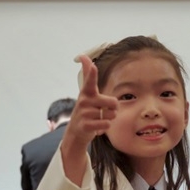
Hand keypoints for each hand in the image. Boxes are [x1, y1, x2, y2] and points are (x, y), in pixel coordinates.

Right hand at [60, 55, 116, 186]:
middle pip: (113, 103)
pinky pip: (106, 124)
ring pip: (111, 115)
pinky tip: (96, 128)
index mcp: (87, 92)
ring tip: (97, 120)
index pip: (90, 79)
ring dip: (108, 119)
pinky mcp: (86, 125)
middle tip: (102, 112)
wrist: (76, 133)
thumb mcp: (87, 93)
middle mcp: (84, 101)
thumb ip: (87, 75)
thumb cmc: (86, 110)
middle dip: (113, 109)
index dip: (90, 71)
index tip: (90, 63)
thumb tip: (83, 56)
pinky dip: (105, 128)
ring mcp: (84, 113)